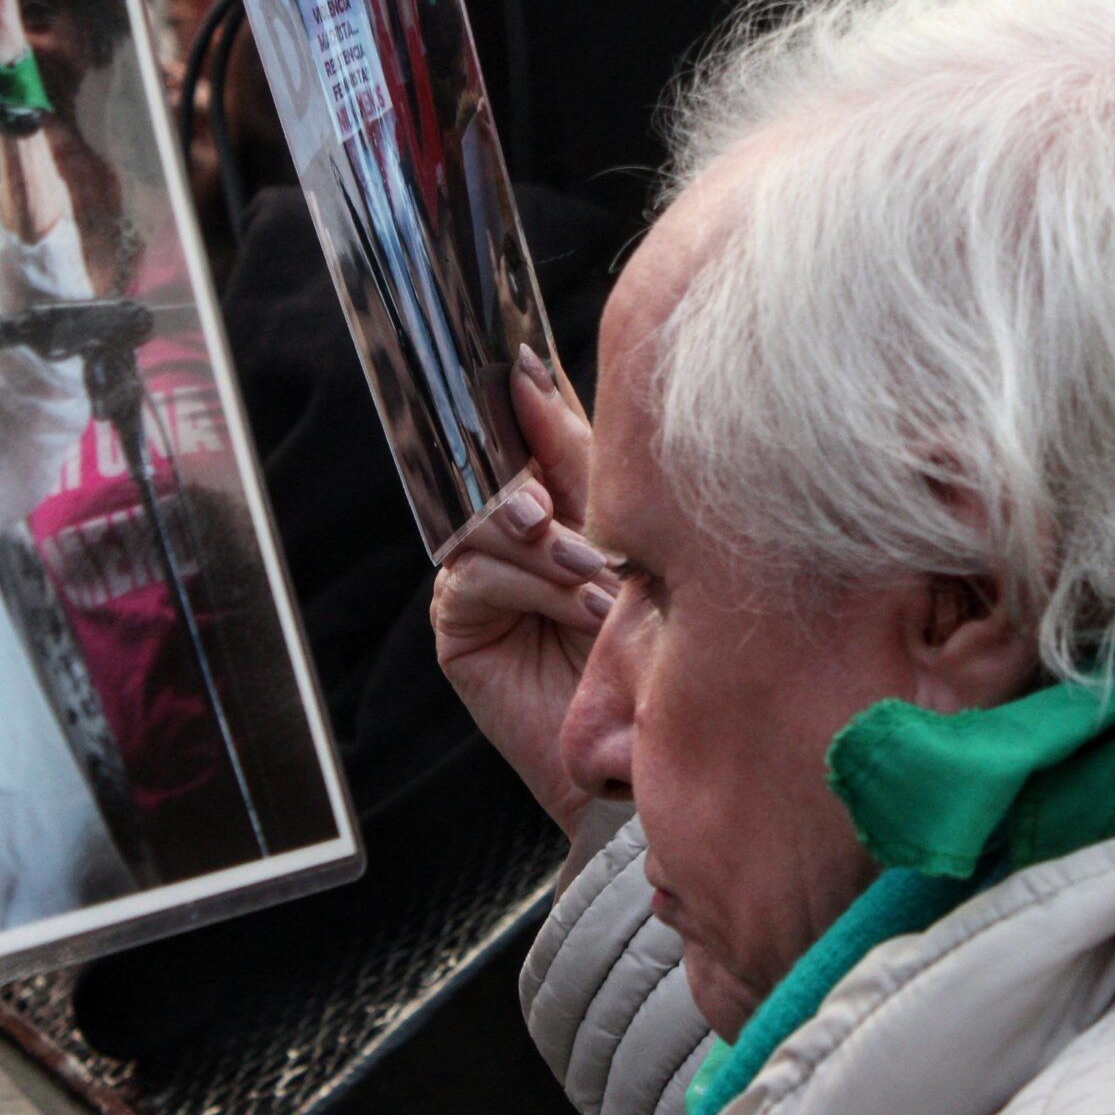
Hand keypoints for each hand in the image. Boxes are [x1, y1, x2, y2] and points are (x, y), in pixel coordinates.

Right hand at [430, 347, 613, 830]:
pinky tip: (577, 607)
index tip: (524, 365)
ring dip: (541, 543)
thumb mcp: (632, 542)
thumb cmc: (655, 647)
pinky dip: (528, 586)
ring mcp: (481, 574)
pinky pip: (472, 577)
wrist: (644, 749)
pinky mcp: (459, 625)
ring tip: (593, 574)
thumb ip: (591, 468)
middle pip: (499, 469)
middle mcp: (512, 530)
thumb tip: (538, 375)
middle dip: (532, 478)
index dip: (529, 399)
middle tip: (560, 506)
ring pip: (482, 522)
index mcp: (561, 497)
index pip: (535, 432)